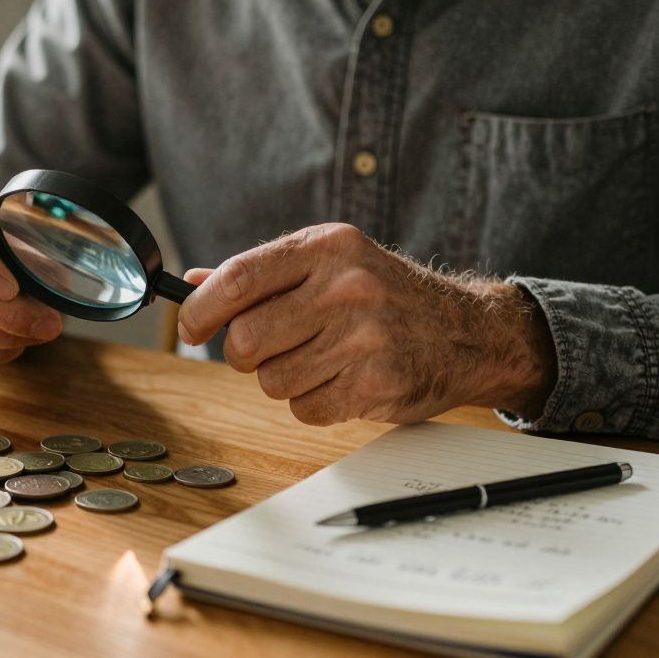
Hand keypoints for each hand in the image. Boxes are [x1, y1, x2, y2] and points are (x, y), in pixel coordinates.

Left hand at [177, 224, 556, 424]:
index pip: (238, 279)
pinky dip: (313, 403)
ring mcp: (364, 337)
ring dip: (283, 380)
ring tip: (319, 361)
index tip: (191, 328)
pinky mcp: (377, 384)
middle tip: (268, 349)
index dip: (200, 310)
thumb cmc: (385, 297)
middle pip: (246, 339)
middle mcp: (346, 287)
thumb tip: (192, 283)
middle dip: (244, 354)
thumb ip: (261, 274)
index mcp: (327, 248)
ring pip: (271, 381)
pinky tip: (341, 381)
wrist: (467, 332)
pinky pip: (305, 409)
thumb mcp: (330, 264)